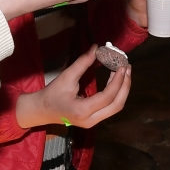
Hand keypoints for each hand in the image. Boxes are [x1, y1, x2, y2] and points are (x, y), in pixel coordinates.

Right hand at [15, 46, 130, 128]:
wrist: (42, 110)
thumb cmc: (53, 93)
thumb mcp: (66, 76)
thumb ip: (82, 63)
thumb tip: (96, 48)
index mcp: (83, 111)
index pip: (107, 97)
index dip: (117, 81)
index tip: (121, 66)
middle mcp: (91, 120)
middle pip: (117, 105)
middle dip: (125, 86)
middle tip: (127, 68)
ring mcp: (93, 122)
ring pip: (116, 108)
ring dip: (122, 90)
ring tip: (125, 73)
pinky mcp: (94, 120)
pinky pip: (111, 108)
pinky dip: (116, 94)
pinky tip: (117, 81)